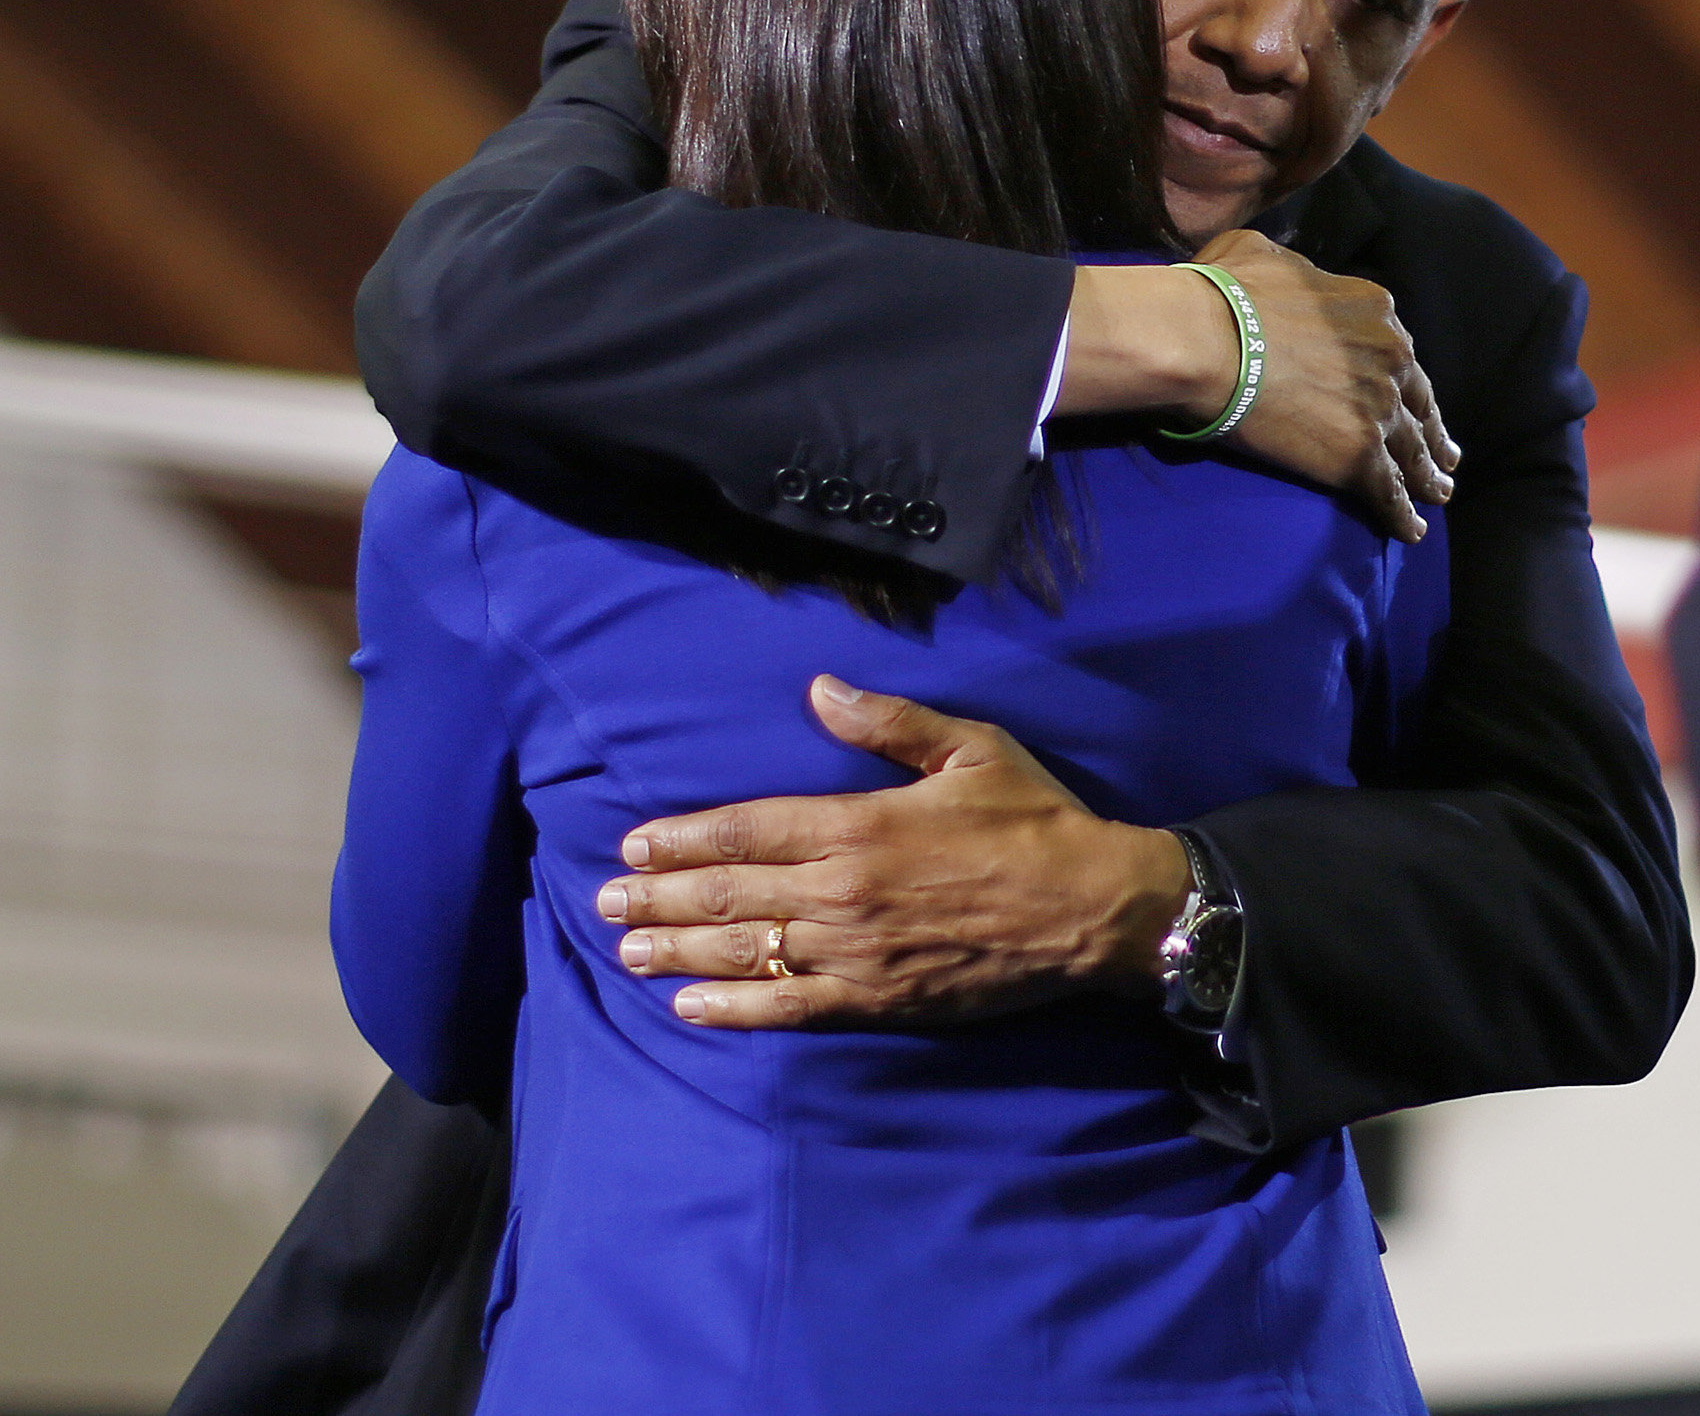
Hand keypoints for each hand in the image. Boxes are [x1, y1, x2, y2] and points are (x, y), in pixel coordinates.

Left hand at [595, 676, 1191, 1029]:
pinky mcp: (877, 1000)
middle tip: (606, 903)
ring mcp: (856, 952)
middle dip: (661, 897)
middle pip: (730, 893)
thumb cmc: (1036, 820)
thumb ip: (891, 722)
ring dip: (680, 951)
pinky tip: (692, 1008)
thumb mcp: (973, 748)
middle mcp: (843, 891)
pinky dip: (735, 1007)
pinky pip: (789, 1007)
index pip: (748, 828)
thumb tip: (819, 690)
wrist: (1092, 908)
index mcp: (861, 824)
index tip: (636, 844)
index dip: (685, 837)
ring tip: (628, 951)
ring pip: (747, 950)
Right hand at [1060, 232, 1456, 540]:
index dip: (1404, 379)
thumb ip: (1294, 270)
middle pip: (1419, 403)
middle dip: (1432, 431)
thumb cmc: (1224, 293)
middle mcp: (1391, 359)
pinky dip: (1403, 515)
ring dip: (1428, 476)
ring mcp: (1380, 410)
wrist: (1208, 341)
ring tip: (1438, 493)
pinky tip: (1411, 531)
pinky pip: (1389, 492)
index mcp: (1375, 312)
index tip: (1409, 397)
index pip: (1400, 354)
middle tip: (1445, 456)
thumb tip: (1284, 271)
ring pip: (1414, 452)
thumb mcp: (1264, 254)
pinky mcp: (1358, 456)